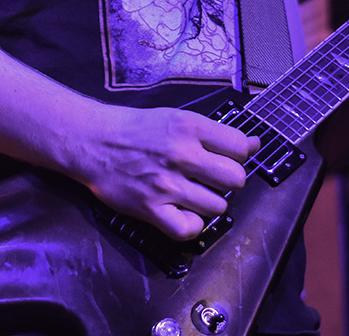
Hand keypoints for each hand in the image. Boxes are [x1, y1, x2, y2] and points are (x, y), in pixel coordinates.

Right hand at [72, 103, 259, 240]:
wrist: (94, 141)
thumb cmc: (136, 129)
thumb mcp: (177, 118)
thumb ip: (215, 134)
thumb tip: (253, 144)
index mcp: (189, 127)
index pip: (240, 148)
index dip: (239, 155)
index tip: (227, 157)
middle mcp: (181, 154)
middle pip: (235, 179)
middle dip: (229, 181)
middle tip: (212, 178)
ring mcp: (166, 184)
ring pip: (217, 206)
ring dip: (210, 203)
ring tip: (194, 193)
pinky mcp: (151, 208)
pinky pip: (189, 228)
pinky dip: (191, 224)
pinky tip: (184, 212)